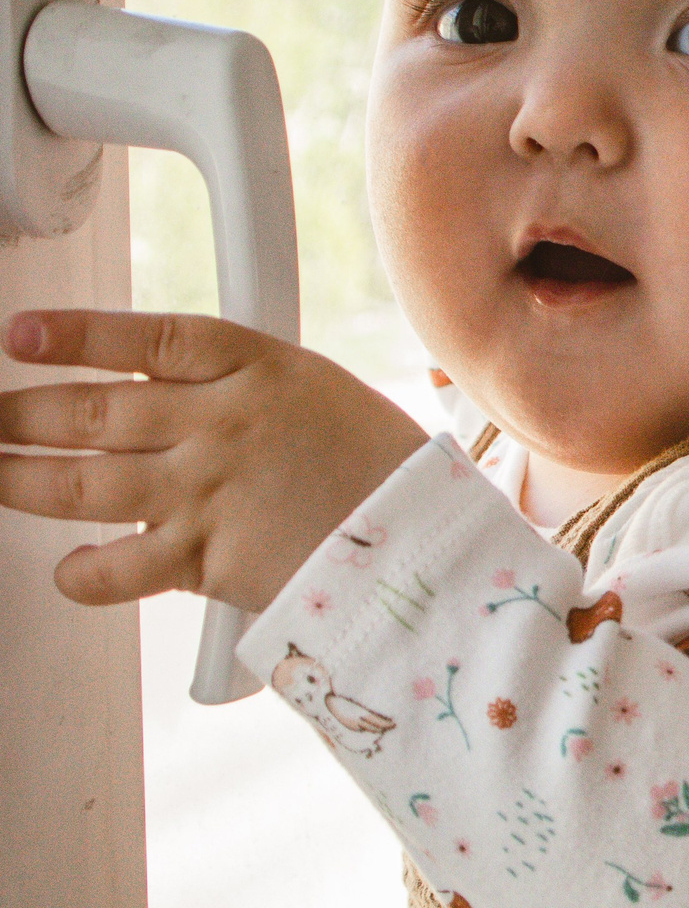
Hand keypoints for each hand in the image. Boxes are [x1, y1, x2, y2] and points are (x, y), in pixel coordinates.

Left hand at [0, 310, 426, 611]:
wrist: (428, 541)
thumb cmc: (381, 469)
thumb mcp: (317, 393)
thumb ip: (238, 387)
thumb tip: (156, 388)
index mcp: (258, 369)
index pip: (146, 340)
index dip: (76, 335)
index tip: (21, 335)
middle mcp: (222, 424)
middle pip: (92, 412)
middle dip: (18, 413)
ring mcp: (209, 492)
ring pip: (83, 483)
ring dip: (17, 479)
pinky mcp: (208, 558)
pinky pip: (118, 568)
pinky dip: (81, 572)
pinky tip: (67, 567)